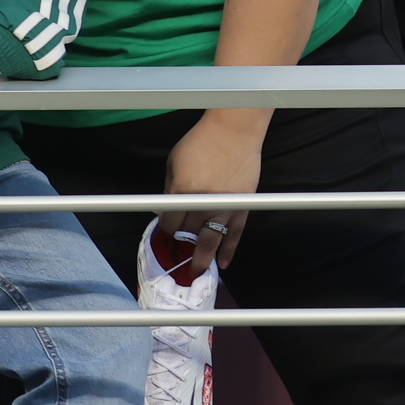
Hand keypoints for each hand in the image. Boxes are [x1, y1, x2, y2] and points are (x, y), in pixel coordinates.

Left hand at [161, 110, 267, 267]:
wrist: (233, 132)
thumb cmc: (200, 143)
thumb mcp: (174, 163)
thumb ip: (168, 189)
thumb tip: (162, 211)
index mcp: (182, 191)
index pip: (168, 222)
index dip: (164, 229)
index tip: (163, 233)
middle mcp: (203, 203)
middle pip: (188, 232)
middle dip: (181, 243)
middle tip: (178, 254)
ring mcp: (224, 207)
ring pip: (211, 241)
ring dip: (203, 259)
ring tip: (197, 272)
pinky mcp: (242, 208)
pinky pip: (235, 235)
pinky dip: (230, 250)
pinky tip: (224, 263)